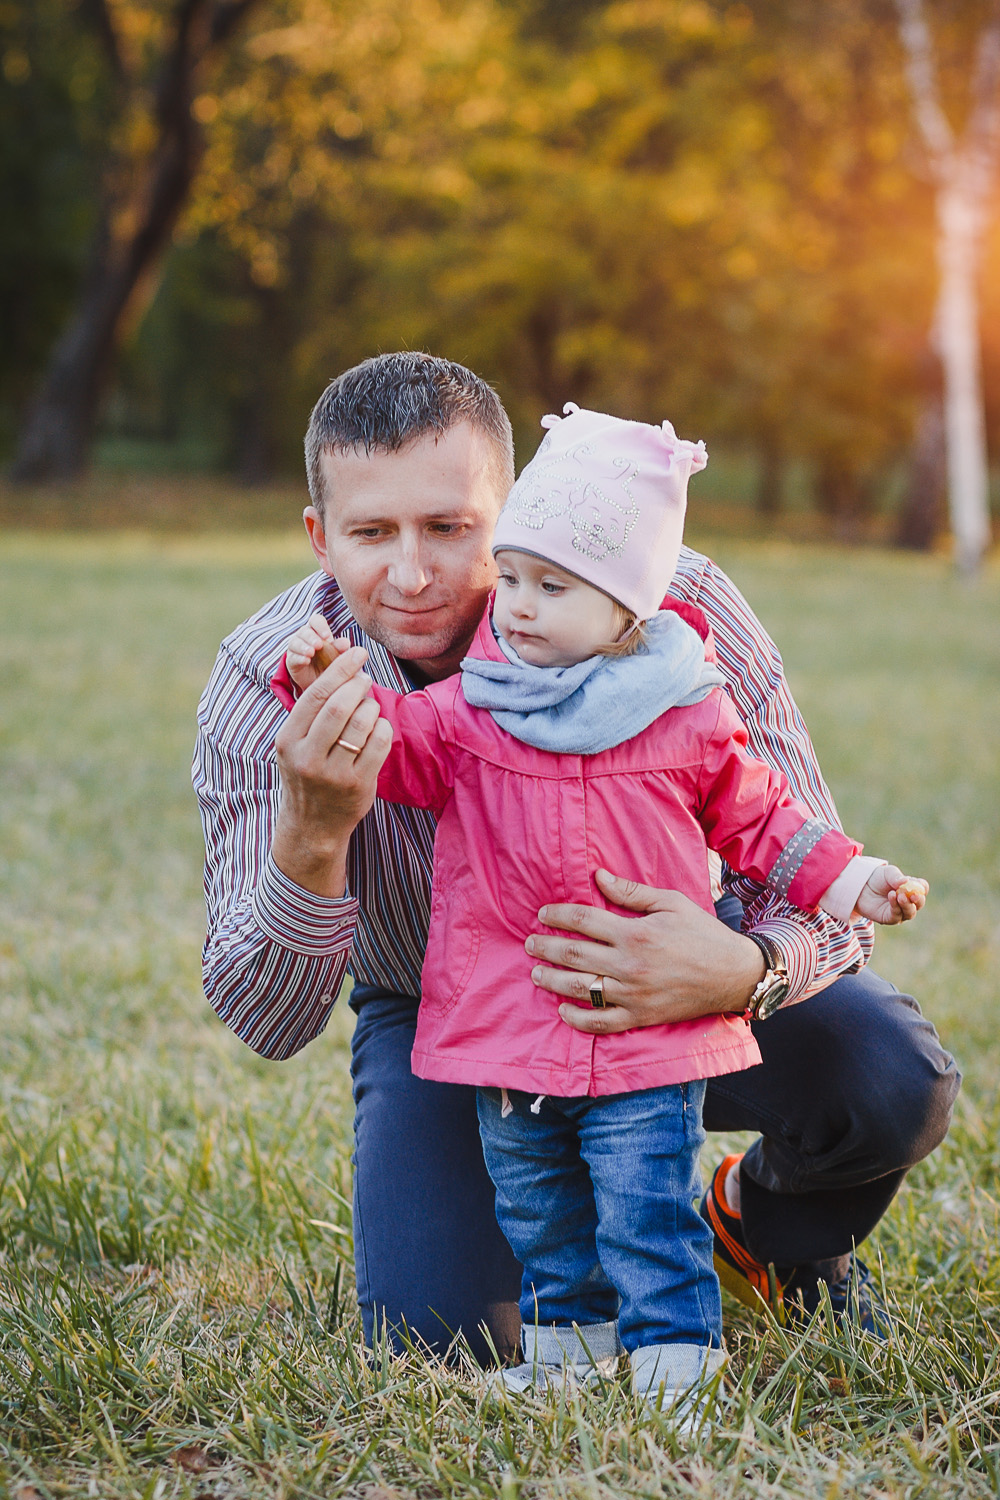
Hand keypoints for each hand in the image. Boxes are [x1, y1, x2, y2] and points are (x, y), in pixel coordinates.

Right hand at [272, 643, 392, 896]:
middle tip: (365, 678)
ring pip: (362, 723)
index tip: (357, 654)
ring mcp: (333, 773)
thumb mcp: (295, 745)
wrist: (312, 826)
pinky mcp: (358, 785)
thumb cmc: (307, 774)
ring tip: (369, 706)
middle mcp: (308, 757)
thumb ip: (312, 712)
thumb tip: (344, 669)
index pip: (314, 695)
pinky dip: (382, 728)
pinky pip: (379, 744)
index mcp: (288, 740)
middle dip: (357, 684)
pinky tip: (377, 728)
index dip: (339, 669)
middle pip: (339, 706)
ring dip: (371, 706)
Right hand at [285, 612, 349, 689]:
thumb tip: (345, 642)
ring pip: (295, 642)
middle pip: (304, 630)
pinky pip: (292, 656)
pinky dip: (299, 657)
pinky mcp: (292, 661)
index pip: (316, 621)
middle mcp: (305, 637)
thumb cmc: (330, 664)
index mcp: (318, 632)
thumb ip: (340, 649)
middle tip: (319, 645)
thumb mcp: (337, 657)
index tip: (326, 636)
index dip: (320, 625)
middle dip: (311, 637)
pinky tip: (306, 660)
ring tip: (311, 653)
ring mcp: (296, 648)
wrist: (321, 683)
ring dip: (303, 646)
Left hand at [525, 868, 766, 1033]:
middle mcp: (630, 965)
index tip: (542, 915)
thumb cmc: (702, 933)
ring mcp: (633, 994)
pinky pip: (601, 1023)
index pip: (582, 921)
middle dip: (545, 948)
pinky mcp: (640, 1017)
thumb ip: (631, 892)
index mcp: (636, 933)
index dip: (557, 916)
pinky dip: (578, 1019)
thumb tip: (597, 876)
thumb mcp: (670, 902)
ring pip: (580, 989)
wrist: (733, 974)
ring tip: (536, 974)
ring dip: (552, 981)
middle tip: (529, 944)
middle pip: (573, 955)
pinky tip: (563, 1010)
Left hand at [855, 865, 927, 924]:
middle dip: (918, 900)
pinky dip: (895, 906)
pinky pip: (896, 915)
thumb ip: (896, 877)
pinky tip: (891, 896)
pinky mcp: (889, 919)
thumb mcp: (887, 873)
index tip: (920, 884)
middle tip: (913, 894)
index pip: (923, 890)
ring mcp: (900, 912)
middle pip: (919, 904)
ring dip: (906, 904)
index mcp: (911, 889)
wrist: (860, 886)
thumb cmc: (877, 878)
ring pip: (910, 913)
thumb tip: (906, 881)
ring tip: (899, 895)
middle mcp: (908, 902)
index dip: (923, 888)